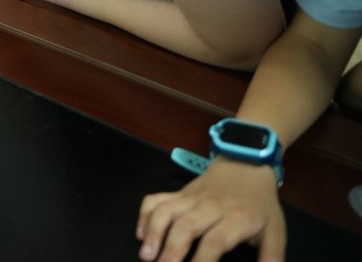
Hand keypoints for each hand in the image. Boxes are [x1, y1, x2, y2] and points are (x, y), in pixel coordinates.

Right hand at [136, 159, 283, 261]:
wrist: (246, 164)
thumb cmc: (260, 204)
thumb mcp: (276, 232)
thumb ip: (272, 258)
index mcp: (236, 218)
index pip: (215, 241)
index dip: (202, 261)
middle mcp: (209, 207)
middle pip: (186, 227)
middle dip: (171, 250)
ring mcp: (190, 197)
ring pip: (166, 211)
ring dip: (153, 233)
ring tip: (146, 255)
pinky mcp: (178, 192)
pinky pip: (156, 199)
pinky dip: (145, 215)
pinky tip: (140, 233)